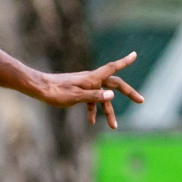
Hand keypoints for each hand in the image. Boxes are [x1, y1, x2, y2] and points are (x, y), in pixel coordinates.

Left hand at [29, 51, 144, 128]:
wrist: (39, 88)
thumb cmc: (56, 92)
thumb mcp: (76, 97)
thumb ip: (94, 96)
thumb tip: (111, 95)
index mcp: (92, 78)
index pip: (112, 67)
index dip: (125, 61)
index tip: (135, 54)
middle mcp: (91, 79)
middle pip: (114, 84)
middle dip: (128, 93)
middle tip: (141, 100)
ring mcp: (85, 85)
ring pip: (102, 97)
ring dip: (109, 111)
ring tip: (114, 126)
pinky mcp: (78, 91)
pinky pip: (91, 100)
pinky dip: (93, 110)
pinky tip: (92, 121)